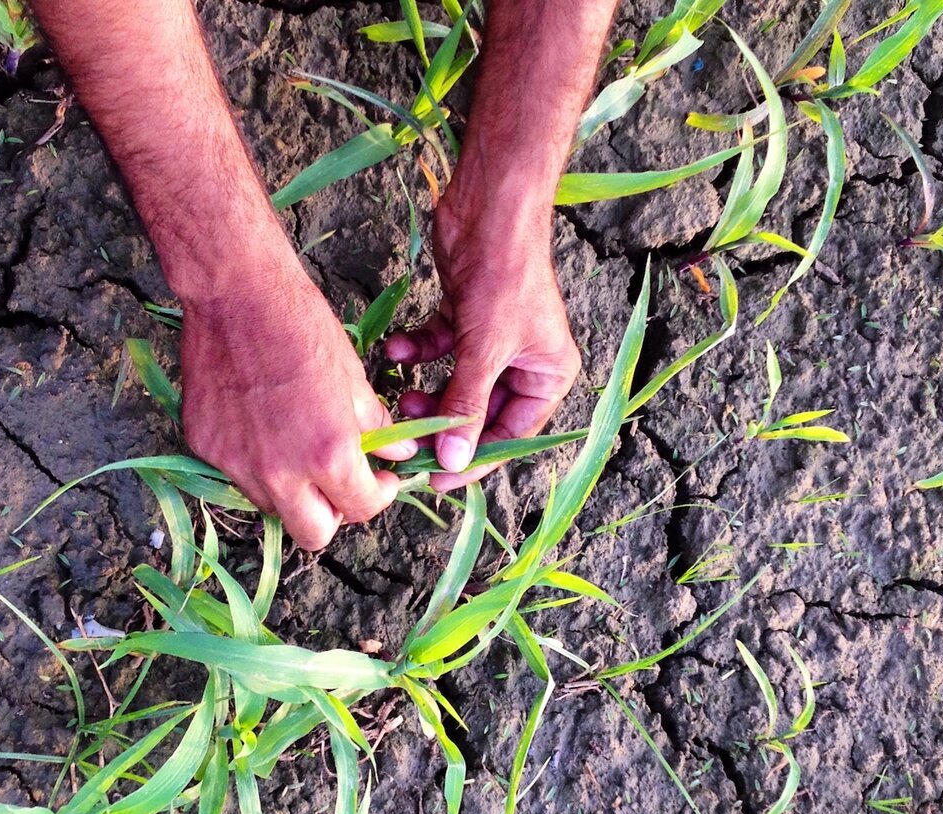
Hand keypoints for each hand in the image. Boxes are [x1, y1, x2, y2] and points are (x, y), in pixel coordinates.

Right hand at [180, 262, 415, 550]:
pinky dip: (254, 463)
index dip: (378, 496)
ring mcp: (236, 463)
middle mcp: (279, 472)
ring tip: (297, 446)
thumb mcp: (353, 376)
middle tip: (340, 482)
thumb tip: (398, 454)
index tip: (380, 478)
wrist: (236, 292)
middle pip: (313, 534)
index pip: (362, 510)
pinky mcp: (204, 447)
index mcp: (327, 454)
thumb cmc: (301, 325)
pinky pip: (236, 474)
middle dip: (333, 514)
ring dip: (292, 491)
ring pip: (272, 507)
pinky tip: (261, 424)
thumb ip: (375, 427)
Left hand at [384, 194, 580, 492]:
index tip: (435, 477)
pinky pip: (439, 349)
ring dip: (427, 392)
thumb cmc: (504, 276)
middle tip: (408, 436)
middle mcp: (524, 361)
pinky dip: (418, 352)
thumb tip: (452, 463)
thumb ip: (466, 407)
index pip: (510, 434)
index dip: (472, 457)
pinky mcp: (464, 316)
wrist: (491, 207)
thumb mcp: (484, 351)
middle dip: (444, 422)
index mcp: (547, 375)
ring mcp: (493, 339)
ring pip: (455, 384)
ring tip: (399, 396)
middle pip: (479, 412)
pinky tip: (395, 349)